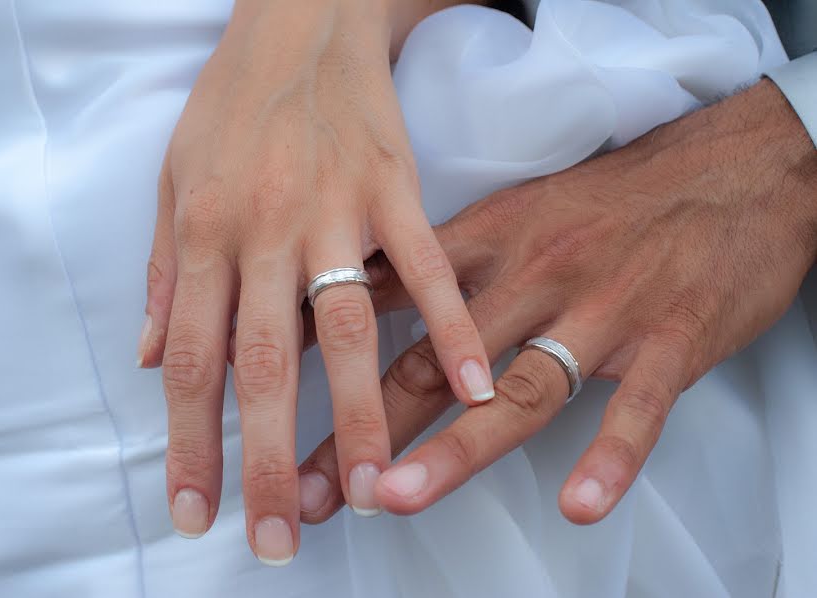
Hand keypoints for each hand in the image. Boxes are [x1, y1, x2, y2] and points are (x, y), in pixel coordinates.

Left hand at [137, 0, 490, 561]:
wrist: (297, 20)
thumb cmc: (230, 104)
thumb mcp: (173, 179)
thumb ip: (162, 273)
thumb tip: (148, 357)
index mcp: (204, 235)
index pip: (190, 359)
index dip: (191, 442)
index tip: (196, 509)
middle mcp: (265, 233)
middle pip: (264, 364)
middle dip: (268, 460)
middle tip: (279, 537)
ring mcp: (335, 211)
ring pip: (346, 329)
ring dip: (361, 416)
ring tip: (375, 489)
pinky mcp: (394, 189)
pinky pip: (426, 266)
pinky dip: (450, 325)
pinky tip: (471, 385)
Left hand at [298, 80, 816, 523]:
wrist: (729, 168)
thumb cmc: (611, 196)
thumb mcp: (520, 208)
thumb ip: (448, 259)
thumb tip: (367, 290)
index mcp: (490, 240)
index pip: (389, 298)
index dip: (323, 348)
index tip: (266, 392)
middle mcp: (534, 276)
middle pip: (437, 361)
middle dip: (365, 426)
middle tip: (313, 485)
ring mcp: (603, 311)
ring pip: (520, 388)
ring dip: (457, 448)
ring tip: (399, 496)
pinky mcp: (671, 340)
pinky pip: (638, 408)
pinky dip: (610, 456)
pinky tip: (579, 502)